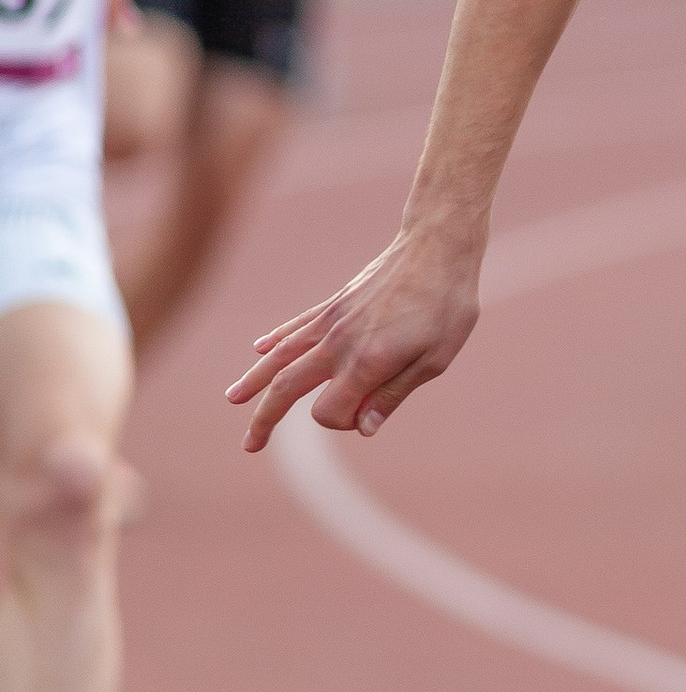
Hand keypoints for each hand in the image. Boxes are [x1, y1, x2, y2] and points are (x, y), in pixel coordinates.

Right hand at [228, 225, 481, 452]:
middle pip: (287, 387)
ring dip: (254, 381)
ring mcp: (331, 321)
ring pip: (280, 356)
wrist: (437, 245)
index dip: (342, 424)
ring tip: (233, 400)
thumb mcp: (435, 358)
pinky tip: (258, 349)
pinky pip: (295, 326)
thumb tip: (363, 429)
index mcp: (366, 362)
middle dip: (265, 419)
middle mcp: (339, 343)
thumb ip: (394, 394)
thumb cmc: (447, 305)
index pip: (328, 412)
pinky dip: (274, 340)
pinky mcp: (334, 304)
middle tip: (249, 446)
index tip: (367, 416)